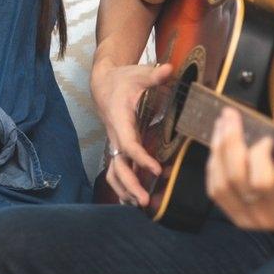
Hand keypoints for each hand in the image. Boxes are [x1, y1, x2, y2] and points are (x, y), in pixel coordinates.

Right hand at [91, 61, 174, 205]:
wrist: (104, 83)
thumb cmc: (123, 80)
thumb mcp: (138, 73)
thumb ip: (154, 75)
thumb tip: (170, 69)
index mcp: (120, 120)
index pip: (129, 144)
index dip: (141, 158)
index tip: (156, 170)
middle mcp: (115, 136)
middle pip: (118, 166)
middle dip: (130, 185)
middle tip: (145, 200)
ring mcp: (115, 144)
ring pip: (114, 172)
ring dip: (124, 190)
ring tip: (139, 205)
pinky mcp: (118, 148)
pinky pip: (117, 171)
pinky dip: (123, 187)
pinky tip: (134, 199)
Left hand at [206, 107, 273, 233]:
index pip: (265, 181)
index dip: (259, 154)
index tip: (267, 136)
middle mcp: (273, 215)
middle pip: (237, 178)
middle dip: (230, 141)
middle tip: (230, 115)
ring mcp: (255, 220)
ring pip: (222, 185)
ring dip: (218, 151)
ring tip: (221, 126)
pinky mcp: (243, 219)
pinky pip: (217, 193)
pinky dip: (214, 168)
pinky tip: (217, 148)